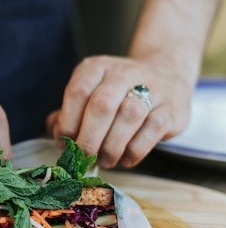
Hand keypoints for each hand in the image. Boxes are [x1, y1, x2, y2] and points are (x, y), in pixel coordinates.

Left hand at [46, 55, 193, 168]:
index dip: (68, 122)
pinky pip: (150, 132)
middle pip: (101, 105)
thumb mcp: (91, 92)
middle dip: (88, 139)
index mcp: (97, 67)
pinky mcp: (170, 109)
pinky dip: (134, 151)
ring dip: (111, 147)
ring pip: (128, 117)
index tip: (65, 143)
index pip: (78, 91)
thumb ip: (68, 113)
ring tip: (105, 160)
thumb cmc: (118, 92)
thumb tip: (57, 135)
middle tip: (84, 158)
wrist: (168, 74)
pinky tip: (125, 158)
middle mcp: (124, 73)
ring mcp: (152, 88)